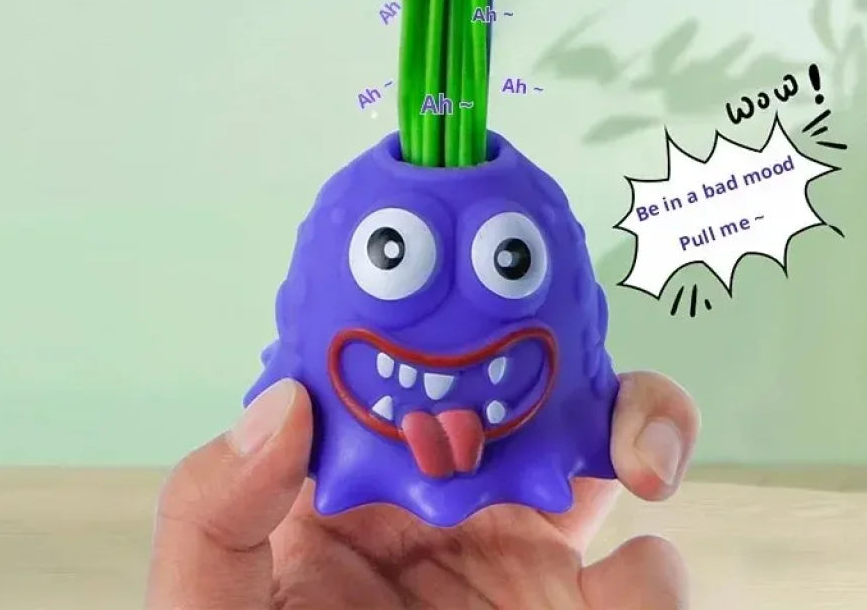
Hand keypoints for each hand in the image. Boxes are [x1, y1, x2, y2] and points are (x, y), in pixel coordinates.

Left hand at [145, 372, 698, 608]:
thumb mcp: (208, 605)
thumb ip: (214, 509)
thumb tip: (283, 399)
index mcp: (363, 475)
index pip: (413, 368)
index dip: (449, 317)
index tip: (484, 288)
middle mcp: (451, 498)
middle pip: (531, 392)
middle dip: (575, 359)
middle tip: (594, 374)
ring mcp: (521, 557)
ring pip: (606, 458)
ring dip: (645, 430)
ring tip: (643, 462)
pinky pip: (645, 577)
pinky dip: (658, 573)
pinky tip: (633, 586)